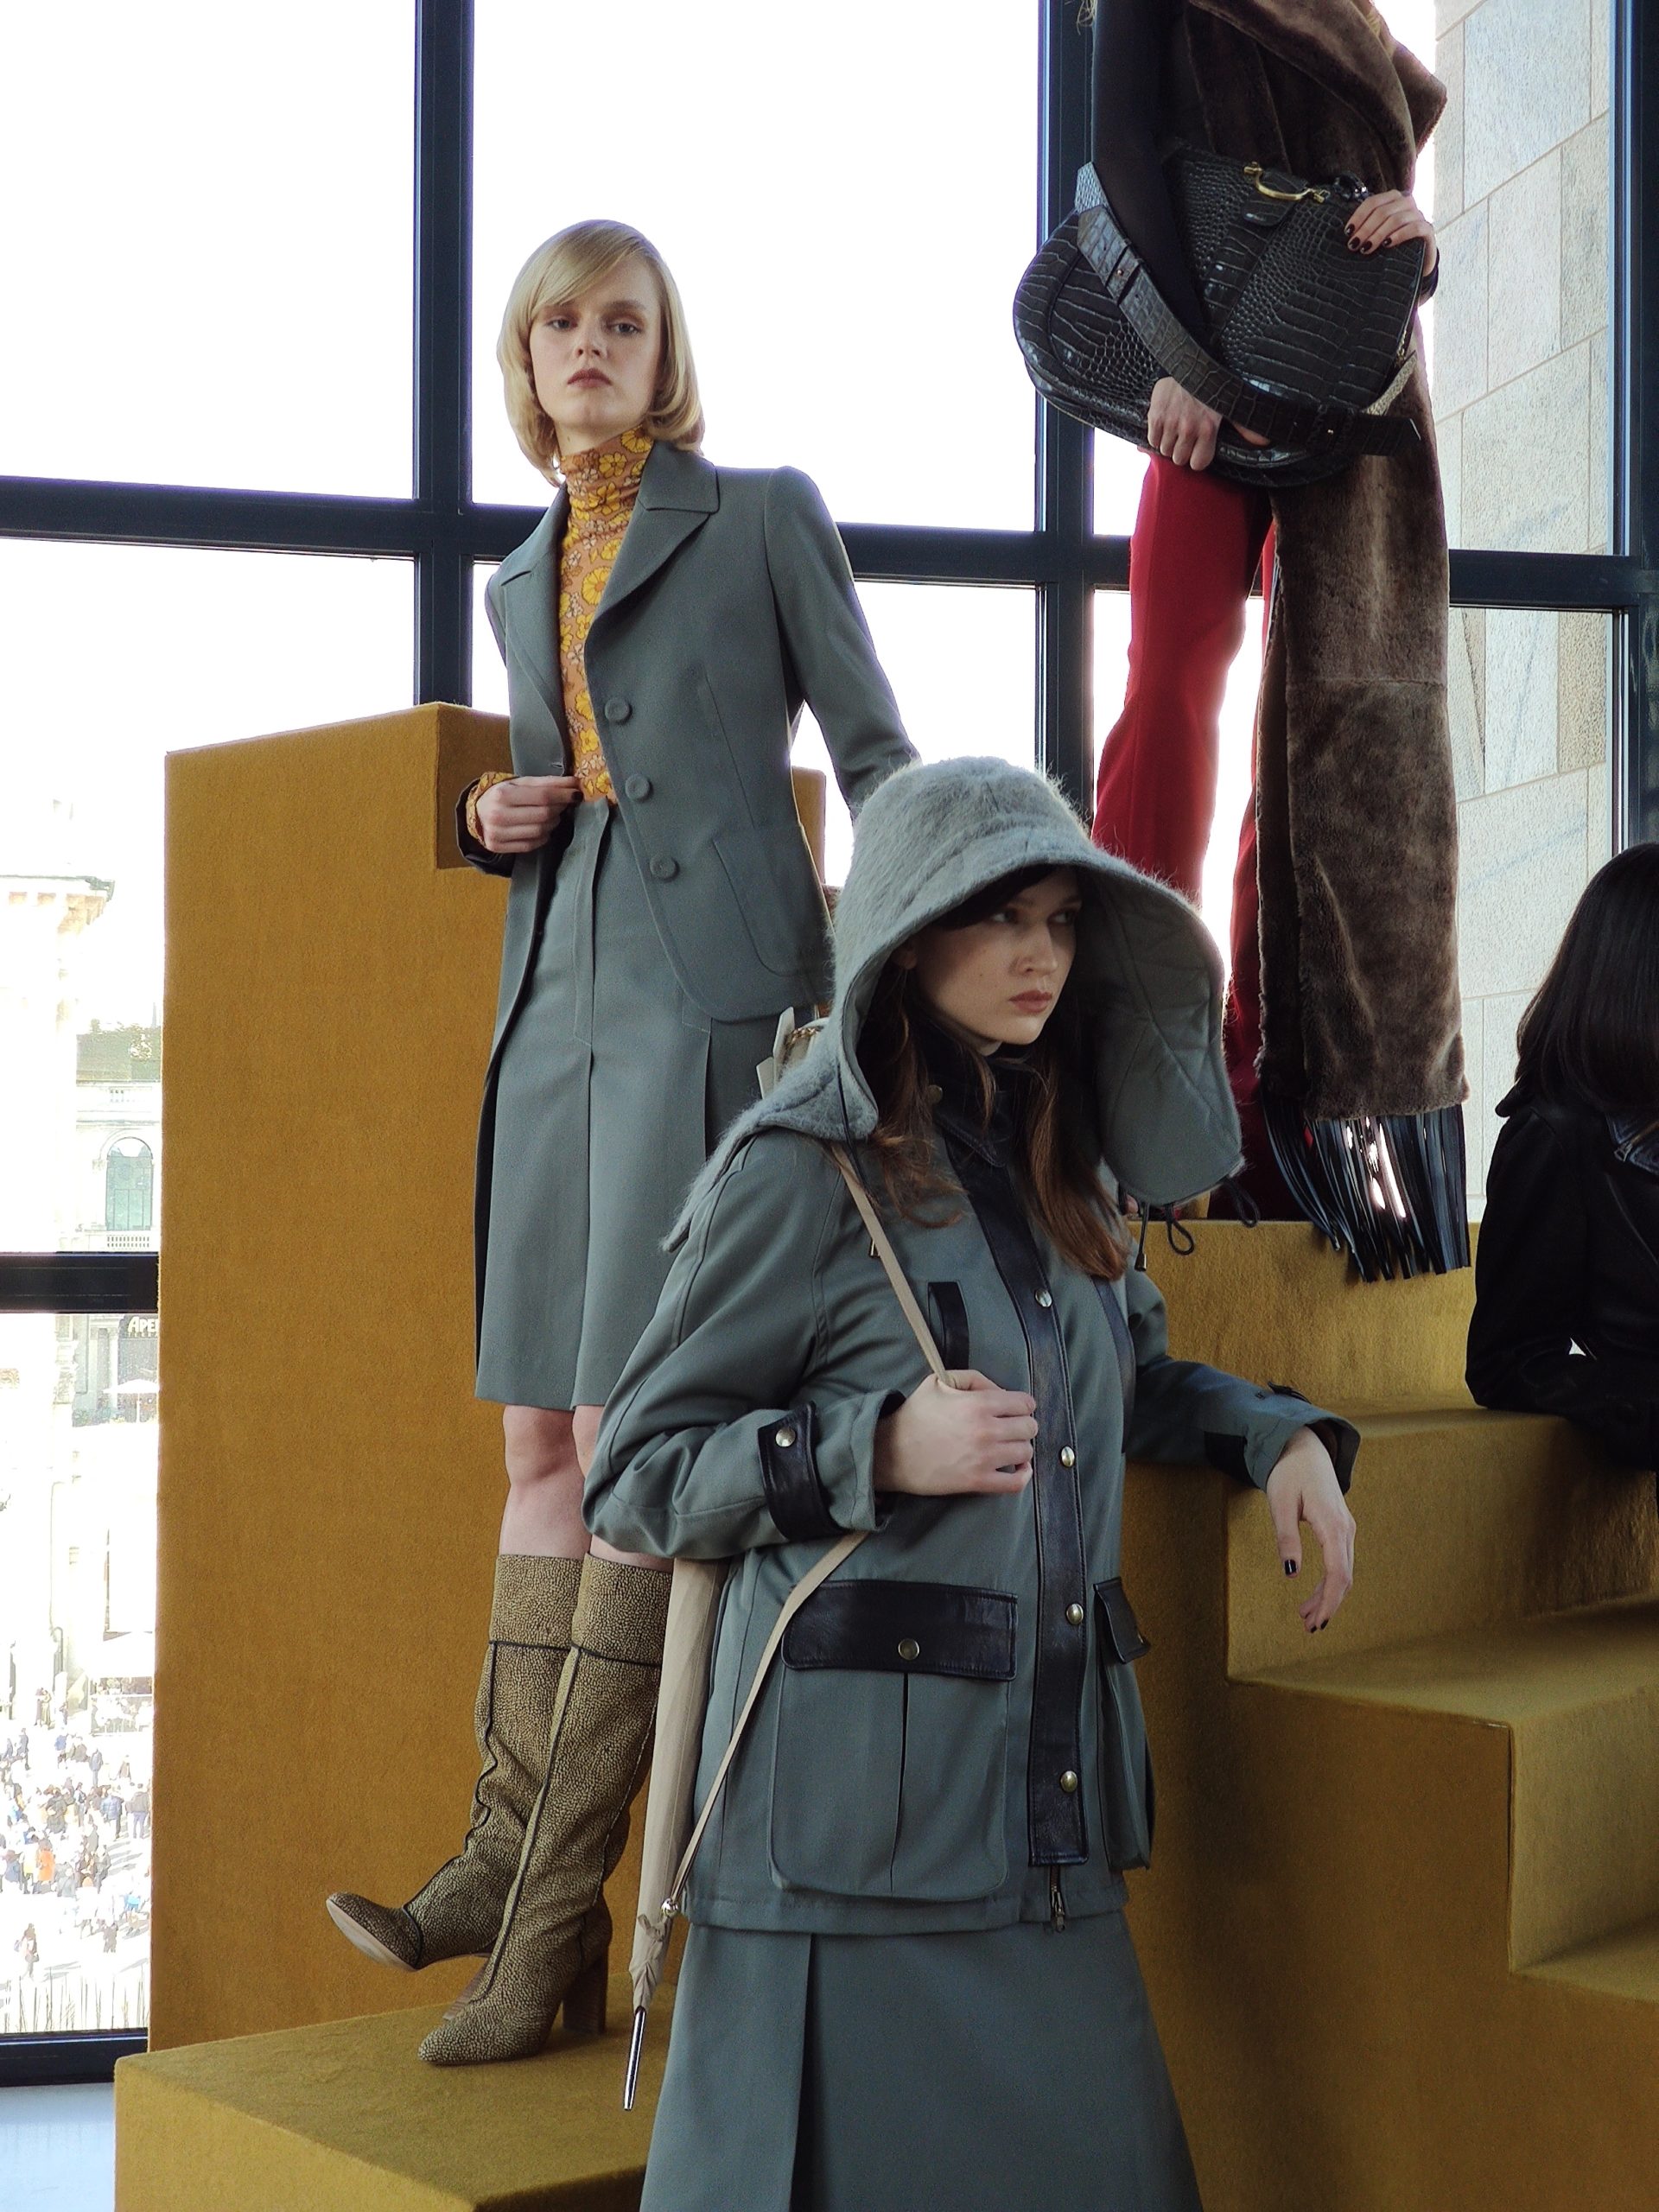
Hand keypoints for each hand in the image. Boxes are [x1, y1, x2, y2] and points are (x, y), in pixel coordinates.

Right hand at [475, 774, 581, 853]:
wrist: (477, 813)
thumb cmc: (503, 795)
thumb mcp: (521, 783)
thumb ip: (547, 783)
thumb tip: (574, 783)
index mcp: (503, 794)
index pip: (542, 796)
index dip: (563, 795)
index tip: (576, 794)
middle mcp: (498, 815)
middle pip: (543, 815)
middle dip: (559, 809)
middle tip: (562, 804)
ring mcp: (497, 834)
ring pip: (540, 831)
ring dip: (552, 823)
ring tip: (551, 815)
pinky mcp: (499, 847)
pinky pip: (532, 844)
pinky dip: (543, 836)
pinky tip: (541, 828)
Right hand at [872, 1370, 1037, 1496]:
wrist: (892, 1452)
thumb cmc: (916, 1415)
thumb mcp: (939, 1381)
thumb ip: (974, 1379)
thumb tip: (1001, 1392)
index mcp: (978, 1404)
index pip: (1024, 1403)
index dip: (1022, 1404)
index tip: (1015, 1409)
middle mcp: (986, 1430)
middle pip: (1029, 1427)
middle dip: (1023, 1424)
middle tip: (1010, 1427)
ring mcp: (984, 1458)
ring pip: (1025, 1452)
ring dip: (1020, 1447)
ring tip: (1008, 1445)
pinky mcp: (978, 1481)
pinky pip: (1016, 1482)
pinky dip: (1023, 1475)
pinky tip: (1018, 1467)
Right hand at [1147, 376, 1270, 469]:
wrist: (1186, 362)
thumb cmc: (1209, 385)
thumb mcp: (1230, 404)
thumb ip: (1245, 426)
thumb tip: (1263, 442)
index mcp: (1208, 428)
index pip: (1198, 463)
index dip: (1197, 458)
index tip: (1196, 450)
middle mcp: (1189, 428)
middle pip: (1179, 459)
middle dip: (1182, 451)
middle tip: (1185, 437)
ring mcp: (1170, 422)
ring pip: (1166, 451)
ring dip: (1169, 443)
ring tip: (1175, 429)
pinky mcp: (1156, 416)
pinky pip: (1152, 440)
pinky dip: (1156, 436)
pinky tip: (1165, 425)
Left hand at [1264, 1428, 1354, 1632]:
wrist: (1304, 1448)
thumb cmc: (1289, 1473)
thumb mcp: (1280, 1503)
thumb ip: (1286, 1537)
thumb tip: (1290, 1573)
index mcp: (1333, 1525)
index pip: (1337, 1573)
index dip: (1329, 1601)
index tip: (1316, 1622)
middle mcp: (1346, 1529)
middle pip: (1344, 1578)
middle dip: (1328, 1605)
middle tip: (1307, 1627)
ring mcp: (1346, 1529)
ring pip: (1343, 1572)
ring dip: (1328, 1596)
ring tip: (1305, 1616)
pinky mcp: (1341, 1529)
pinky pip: (1340, 1562)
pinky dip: (1329, 1582)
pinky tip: (1314, 1594)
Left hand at [1346, 188, 1436, 276]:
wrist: (1419, 260)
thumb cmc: (1394, 246)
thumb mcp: (1379, 234)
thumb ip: (1368, 227)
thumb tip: (1348, 233)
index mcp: (1393, 199)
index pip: (1373, 202)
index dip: (1358, 216)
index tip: (1348, 232)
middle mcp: (1407, 203)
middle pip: (1383, 211)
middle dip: (1365, 228)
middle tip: (1354, 245)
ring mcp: (1418, 215)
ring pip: (1396, 219)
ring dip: (1378, 234)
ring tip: (1366, 249)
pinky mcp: (1427, 229)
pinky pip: (1413, 228)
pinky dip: (1398, 236)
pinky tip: (1387, 245)